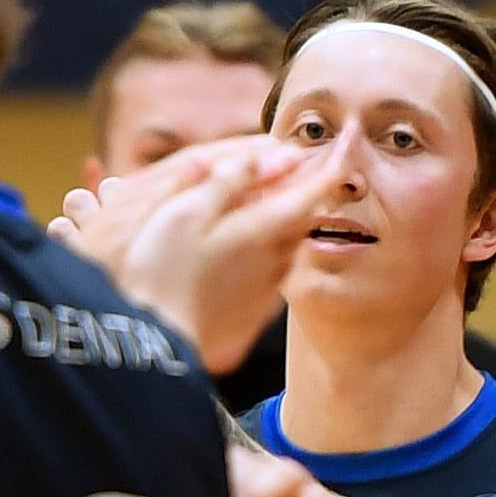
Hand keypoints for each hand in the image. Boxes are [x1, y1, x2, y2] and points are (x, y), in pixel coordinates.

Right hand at [48, 135, 337, 371]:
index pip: (310, 194)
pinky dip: (265, 255)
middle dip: (302, 196)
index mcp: (262, 230)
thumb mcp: (187, 210)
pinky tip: (239, 255)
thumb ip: (233, 179)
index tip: (342, 153)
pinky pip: (271, 274)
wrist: (152, 343)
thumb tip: (278, 156)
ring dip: (283, 226)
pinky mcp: (254, 313)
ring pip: (288, 247)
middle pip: (303, 220)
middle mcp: (275, 260)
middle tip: (289, 177)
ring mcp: (267, 290)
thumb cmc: (162, 271)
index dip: (328, 171)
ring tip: (257, 213)